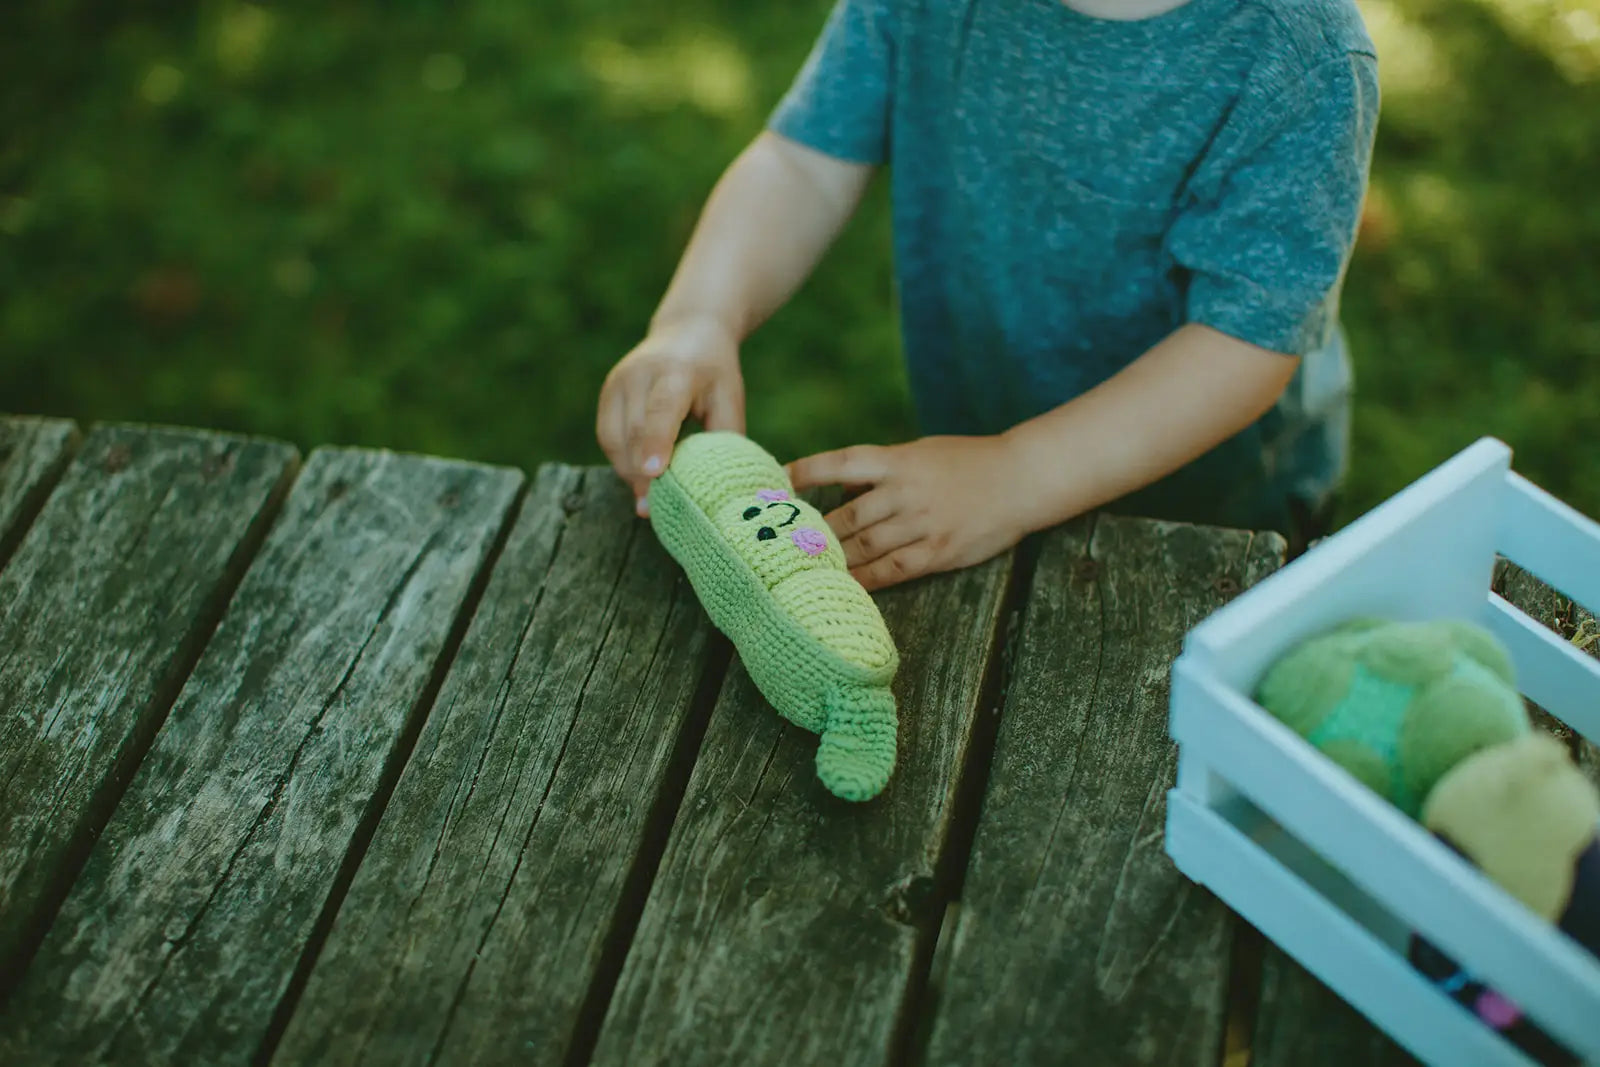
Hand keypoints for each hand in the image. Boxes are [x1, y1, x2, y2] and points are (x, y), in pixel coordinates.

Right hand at [596, 315, 745, 515]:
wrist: (687, 331)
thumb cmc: (714, 372)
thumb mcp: (729, 398)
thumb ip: (723, 438)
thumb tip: (717, 487)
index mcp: (676, 372)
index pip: (661, 408)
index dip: (656, 442)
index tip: (655, 473)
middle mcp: (639, 374)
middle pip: (633, 431)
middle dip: (641, 474)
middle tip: (654, 510)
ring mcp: (616, 382)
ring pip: (614, 439)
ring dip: (629, 472)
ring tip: (649, 500)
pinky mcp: (606, 395)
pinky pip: (608, 438)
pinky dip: (622, 461)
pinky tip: (640, 478)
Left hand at [786, 435, 1030, 591]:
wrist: (1021, 478)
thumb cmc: (968, 463)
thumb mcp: (921, 453)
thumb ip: (881, 471)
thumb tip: (841, 490)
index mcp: (898, 460)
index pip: (841, 464)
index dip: (807, 472)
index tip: (778, 482)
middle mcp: (905, 490)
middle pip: (847, 516)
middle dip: (813, 532)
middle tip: (782, 545)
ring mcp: (922, 522)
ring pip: (865, 545)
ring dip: (833, 558)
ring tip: (804, 570)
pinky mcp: (939, 550)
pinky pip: (893, 570)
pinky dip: (865, 580)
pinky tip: (845, 586)